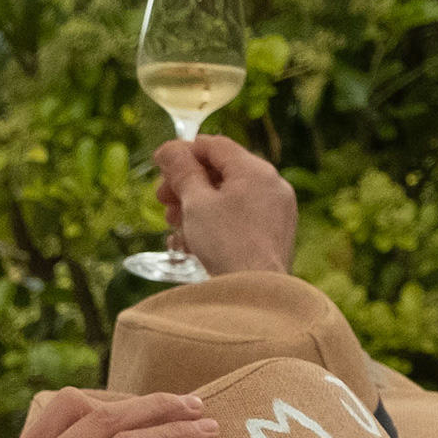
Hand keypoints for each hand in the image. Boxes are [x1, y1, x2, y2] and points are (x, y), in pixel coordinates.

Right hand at [152, 135, 300, 275]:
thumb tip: (168, 148)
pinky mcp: (275, 234)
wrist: (255, 292)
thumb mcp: (196, 203)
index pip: (215, 145)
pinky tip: (195, 240)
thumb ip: (182, 171)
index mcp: (255, 170)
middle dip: (187, 184)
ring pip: (230, 196)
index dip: (183, 151)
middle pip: (222, 172)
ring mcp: (278, 210)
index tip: (160, 165)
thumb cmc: (226, 244)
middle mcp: (272, 185)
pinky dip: (216, 221)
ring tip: (176, 224)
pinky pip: (241, 217)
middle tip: (163, 200)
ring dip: (197, 205)